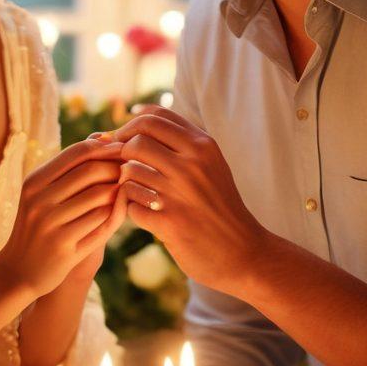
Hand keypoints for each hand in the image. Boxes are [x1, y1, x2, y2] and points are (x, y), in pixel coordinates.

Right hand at [0, 139, 124, 299]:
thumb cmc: (39, 225)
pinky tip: (121, 211)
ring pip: (100, 196)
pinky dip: (115, 213)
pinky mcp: (64, 246)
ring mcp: (50, 224)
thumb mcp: (44, 192)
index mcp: (35, 181)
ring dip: (119, 190)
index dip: (105, 147)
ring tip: (128, 189)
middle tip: (132, 170)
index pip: (77, 152)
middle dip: (117, 167)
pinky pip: (101, 222)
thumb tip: (103, 135)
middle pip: (90, 171)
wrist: (18, 270)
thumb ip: (72, 166)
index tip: (123, 150)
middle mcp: (39, 200)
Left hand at [112, 106, 264, 297]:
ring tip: (140, 191)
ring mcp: (178, 193)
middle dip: (123, 152)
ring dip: (127, 182)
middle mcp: (191, 165)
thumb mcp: (211, 164)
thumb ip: (182, 141)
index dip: (132, 123)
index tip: (124, 135)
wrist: (243, 252)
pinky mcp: (168, 221)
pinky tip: (146, 213)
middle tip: (124, 164)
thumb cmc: (220, 205)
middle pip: (136, 141)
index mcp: (203, 146)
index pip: (155, 117)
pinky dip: (133, 208)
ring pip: (129, 172)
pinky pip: (130, 203)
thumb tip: (140, 114)